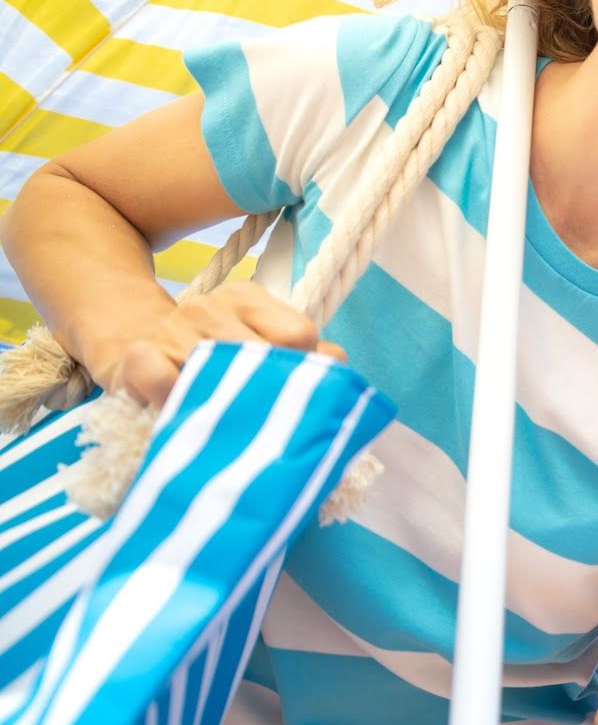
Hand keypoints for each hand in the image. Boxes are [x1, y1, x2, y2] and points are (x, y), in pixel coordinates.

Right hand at [96, 281, 344, 404]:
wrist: (134, 353)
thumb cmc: (210, 360)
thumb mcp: (256, 344)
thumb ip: (302, 352)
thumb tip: (336, 362)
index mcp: (247, 297)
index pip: (297, 333)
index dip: (303, 370)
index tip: (296, 394)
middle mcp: (210, 305)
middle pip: (262, 353)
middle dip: (269, 394)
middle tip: (266, 421)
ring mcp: (172, 327)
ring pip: (216, 369)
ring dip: (225, 406)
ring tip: (230, 427)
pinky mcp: (136, 354)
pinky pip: (161, 378)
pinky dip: (175, 402)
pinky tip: (184, 416)